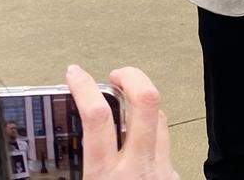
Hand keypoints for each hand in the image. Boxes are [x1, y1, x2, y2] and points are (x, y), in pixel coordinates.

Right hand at [65, 64, 177, 179]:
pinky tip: (141, 132)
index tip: (76, 74)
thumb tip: (69, 147)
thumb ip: (79, 166)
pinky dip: (152, 130)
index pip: (97, 118)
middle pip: (146, 102)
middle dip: (133, 77)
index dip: (86, 88)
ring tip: (129, 100)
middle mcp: (136, 167)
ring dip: (144, 103)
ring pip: (159, 116)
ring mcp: (160, 168)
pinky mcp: (174, 173)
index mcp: (104, 175)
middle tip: (118, 74)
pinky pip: (164, 140)